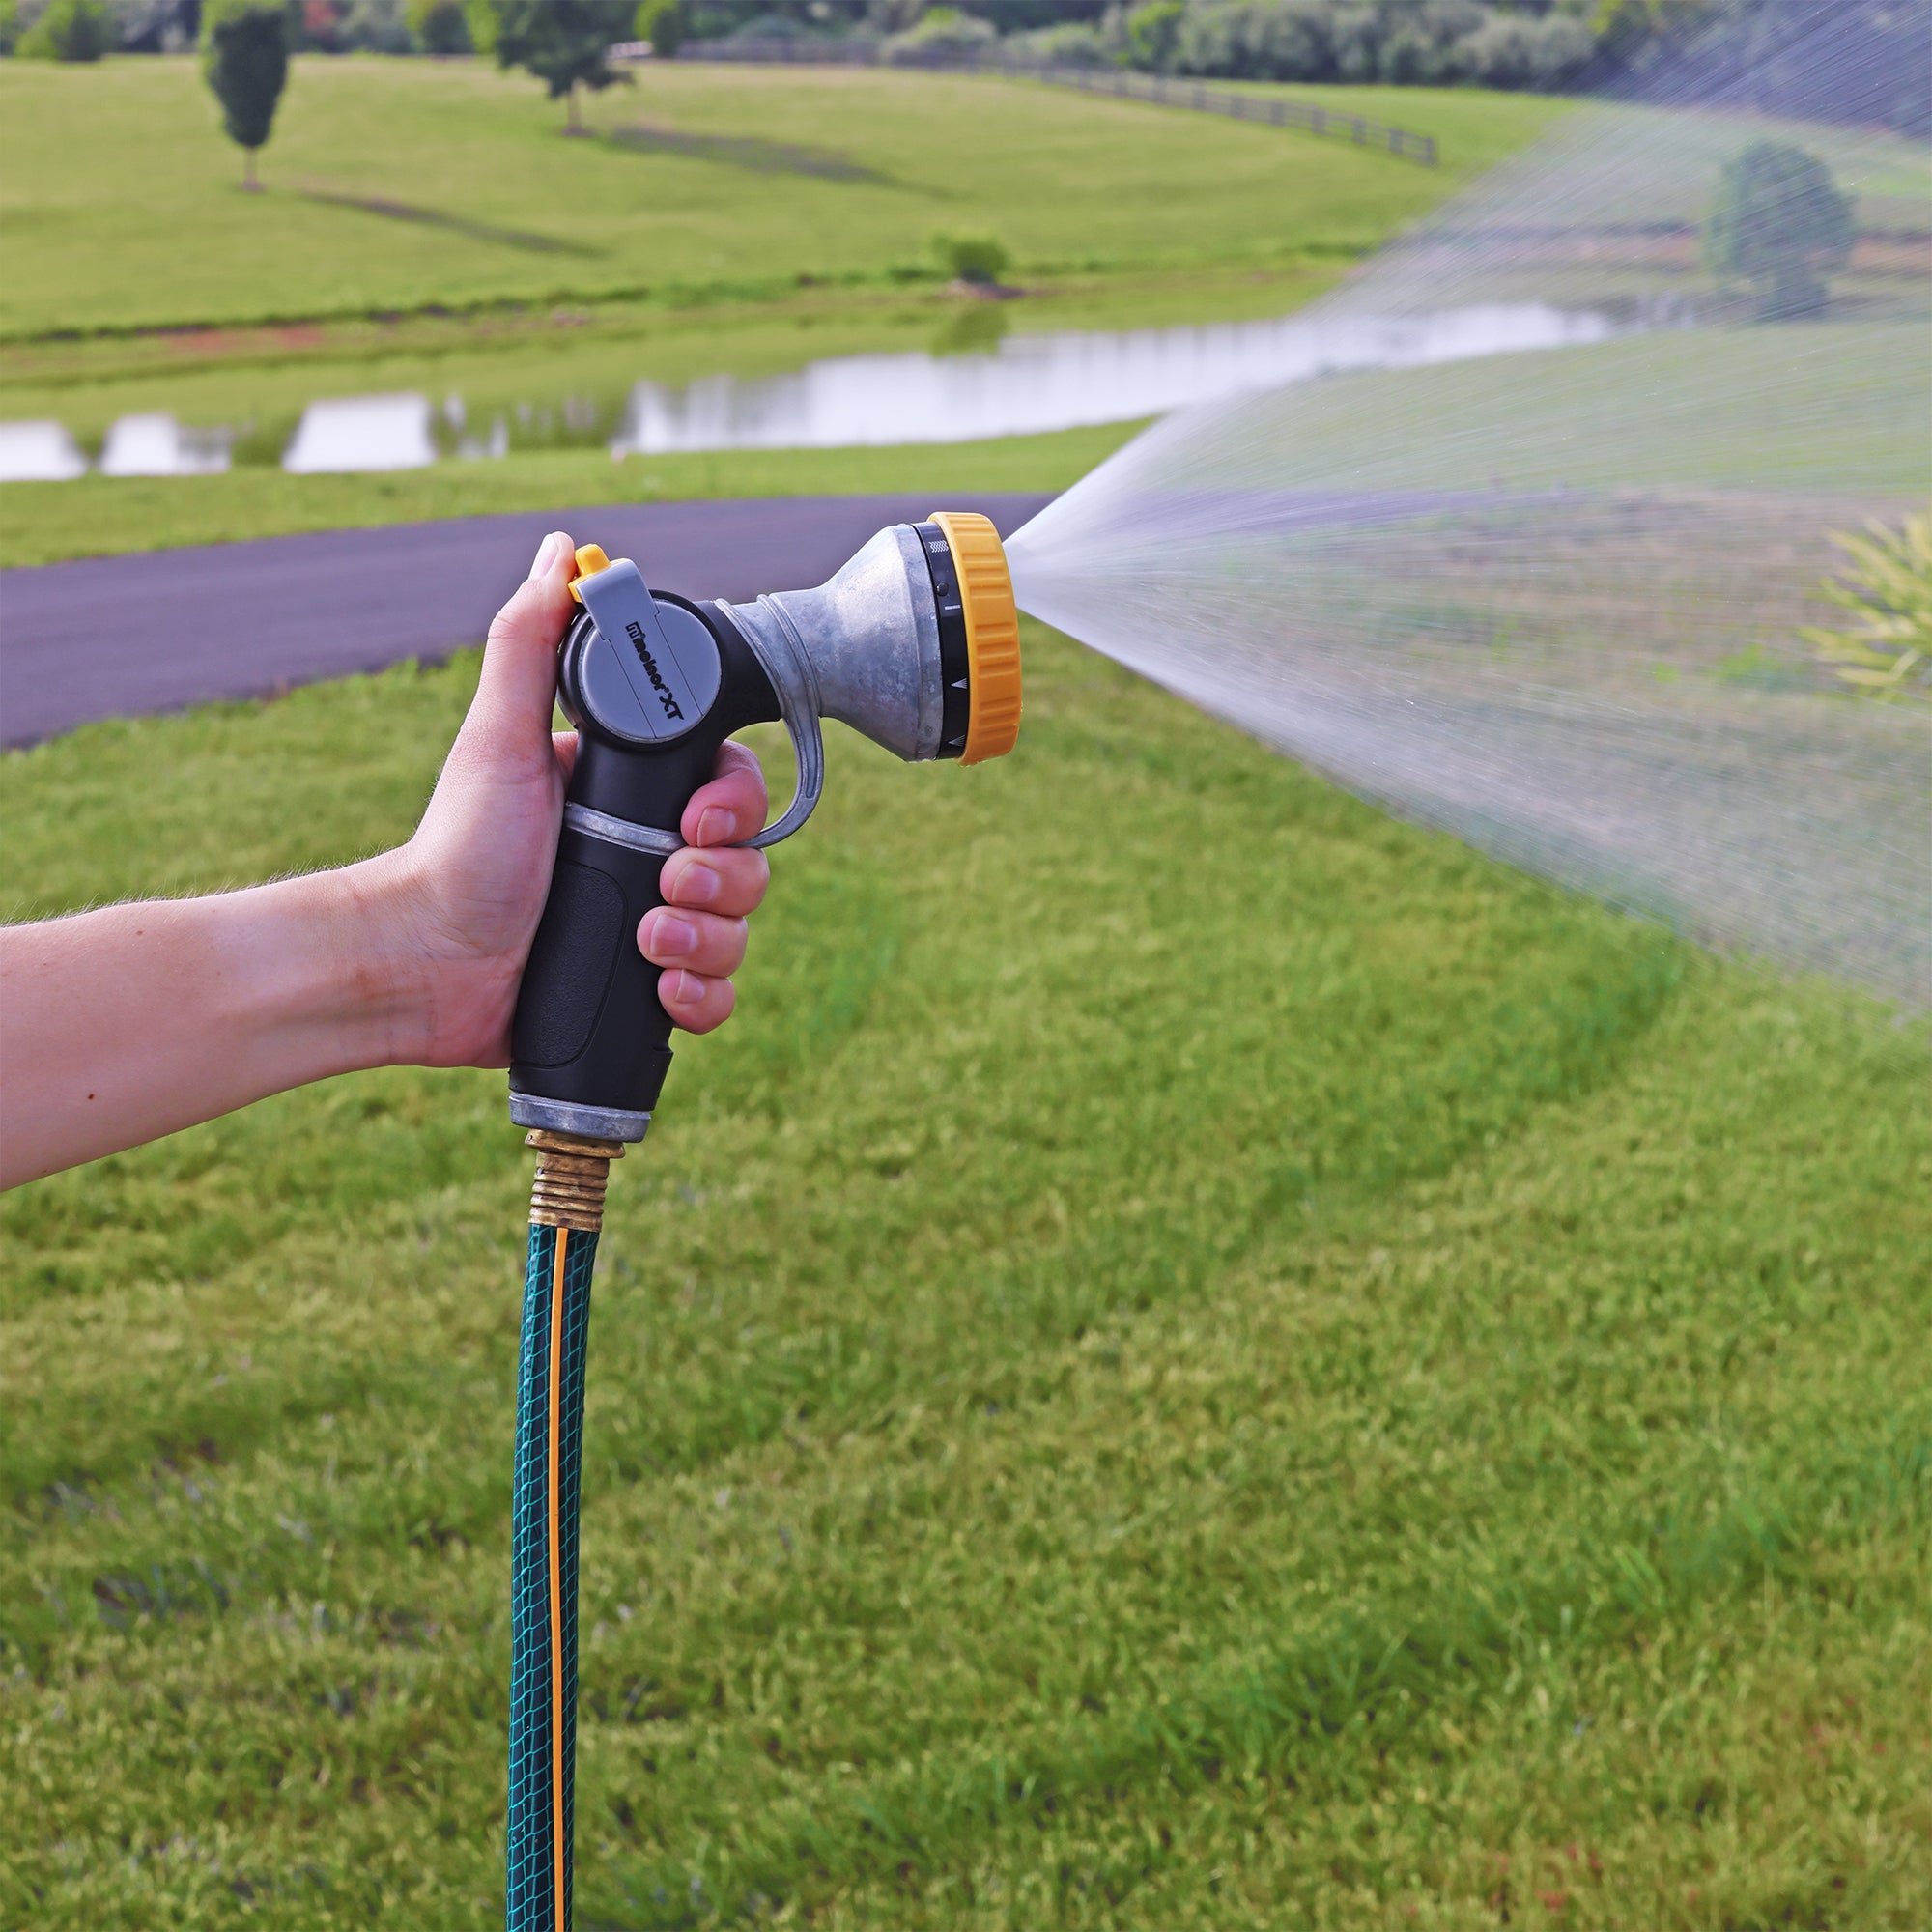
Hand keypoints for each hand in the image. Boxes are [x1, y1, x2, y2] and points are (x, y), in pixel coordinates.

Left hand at [379, 530, 770, 1067]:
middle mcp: (650, 858)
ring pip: (739, 931)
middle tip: (669, 885)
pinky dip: (703, 996)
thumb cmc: (456, 849)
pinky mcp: (643, 991)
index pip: (727, 789)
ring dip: (711, 940)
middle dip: (724, 880)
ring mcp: (652, 926)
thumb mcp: (498, 739)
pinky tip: (661, 989)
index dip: (734, 805)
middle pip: (748, 862)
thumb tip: (560, 551)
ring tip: (650, 944)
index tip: (698, 820)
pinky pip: (716, 996)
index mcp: (631, 796)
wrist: (424, 965)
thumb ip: (530, 642)